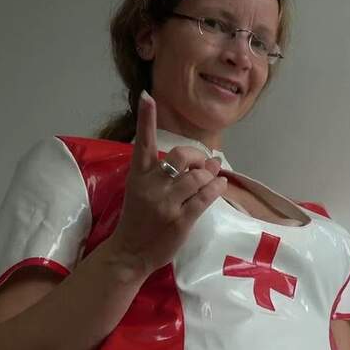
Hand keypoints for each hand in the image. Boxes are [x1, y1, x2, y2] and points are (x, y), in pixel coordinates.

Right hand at [107, 90, 227, 279]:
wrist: (129, 253)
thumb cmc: (137, 220)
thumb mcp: (139, 191)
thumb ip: (160, 174)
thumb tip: (198, 160)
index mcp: (138, 176)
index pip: (143, 142)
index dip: (145, 118)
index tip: (147, 96)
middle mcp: (151, 186)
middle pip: (181, 156)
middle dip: (199, 156)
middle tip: (205, 162)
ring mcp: (166, 204)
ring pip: (198, 177)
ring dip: (212, 173)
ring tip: (215, 174)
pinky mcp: (180, 220)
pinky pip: (205, 197)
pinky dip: (216, 188)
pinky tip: (220, 185)